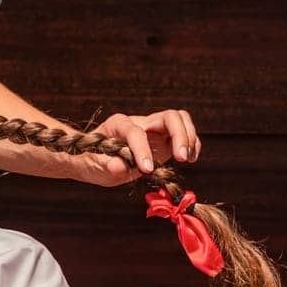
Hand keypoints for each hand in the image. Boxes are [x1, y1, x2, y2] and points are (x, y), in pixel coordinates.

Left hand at [68, 109, 200, 187]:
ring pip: (179, 119)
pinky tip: (190, 159)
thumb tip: (118, 166)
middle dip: (179, 135)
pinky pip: (184, 133)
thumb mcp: (95, 166)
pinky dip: (192, 144)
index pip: (135, 132)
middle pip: (168, 116)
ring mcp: (154, 129)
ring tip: (187, 159)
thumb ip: (107, 165)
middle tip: (181, 158)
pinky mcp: (164, 140)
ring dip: (189, 137)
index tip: (147, 170)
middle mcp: (139, 123)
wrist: (96, 160)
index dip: (142, 149)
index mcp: (119, 125)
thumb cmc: (94, 161)